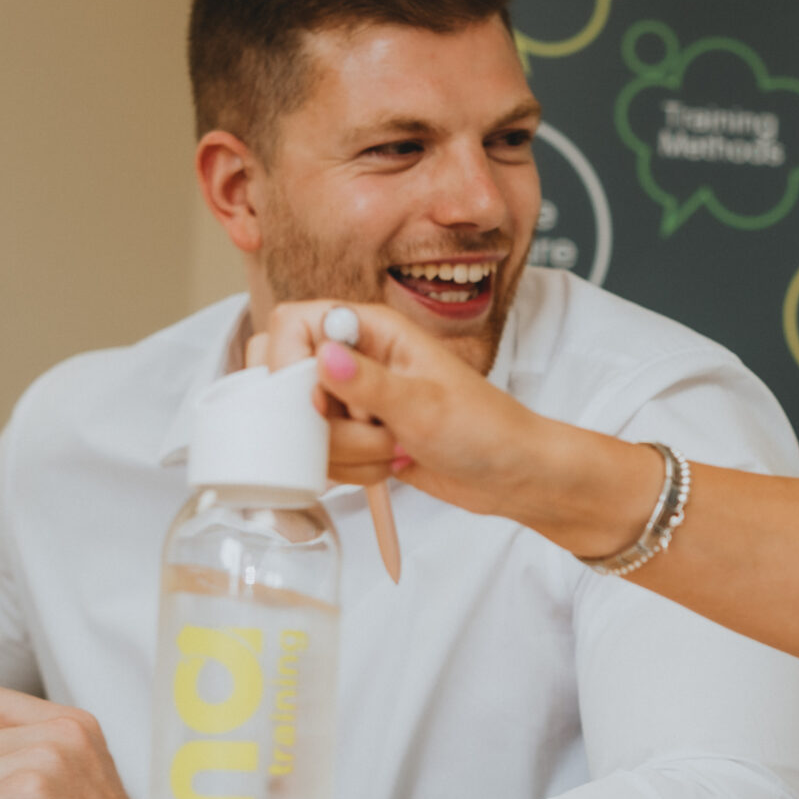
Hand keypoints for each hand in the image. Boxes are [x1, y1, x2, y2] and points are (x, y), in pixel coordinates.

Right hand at [259, 300, 532, 516]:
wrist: (511, 474)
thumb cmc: (484, 428)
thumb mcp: (425, 405)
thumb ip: (368, 383)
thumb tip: (323, 355)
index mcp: (372, 329)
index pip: (294, 323)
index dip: (290, 362)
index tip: (318, 402)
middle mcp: (356, 358)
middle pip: (287, 377)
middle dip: (319, 418)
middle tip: (367, 428)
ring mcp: (353, 399)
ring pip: (303, 425)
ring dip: (345, 450)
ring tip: (394, 448)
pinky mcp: (354, 436)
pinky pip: (321, 453)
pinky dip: (349, 468)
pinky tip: (389, 464)